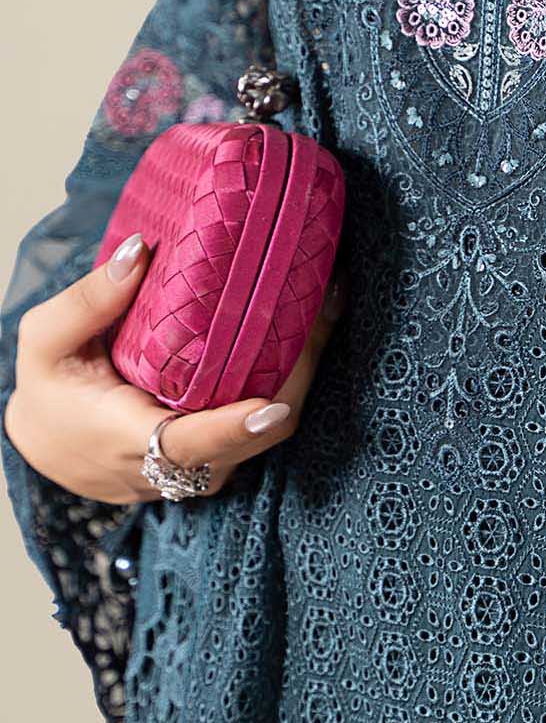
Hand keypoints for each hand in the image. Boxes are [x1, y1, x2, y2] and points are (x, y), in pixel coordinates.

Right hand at [1, 231, 343, 506]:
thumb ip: (88, 301)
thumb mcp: (44, 341)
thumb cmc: (49, 389)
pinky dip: (287, 379)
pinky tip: (304, 326)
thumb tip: (139, 251)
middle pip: (255, 433)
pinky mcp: (219, 462)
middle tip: (325, 297)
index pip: (191, 443)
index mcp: (127, 441)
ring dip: (301, 371)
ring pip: (269, 431)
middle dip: (298, 370)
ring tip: (323, 298)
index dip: (236, 428)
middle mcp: (176, 467)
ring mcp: (204, 471)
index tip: (273, 405)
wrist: (50, 444)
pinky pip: (264, 426)